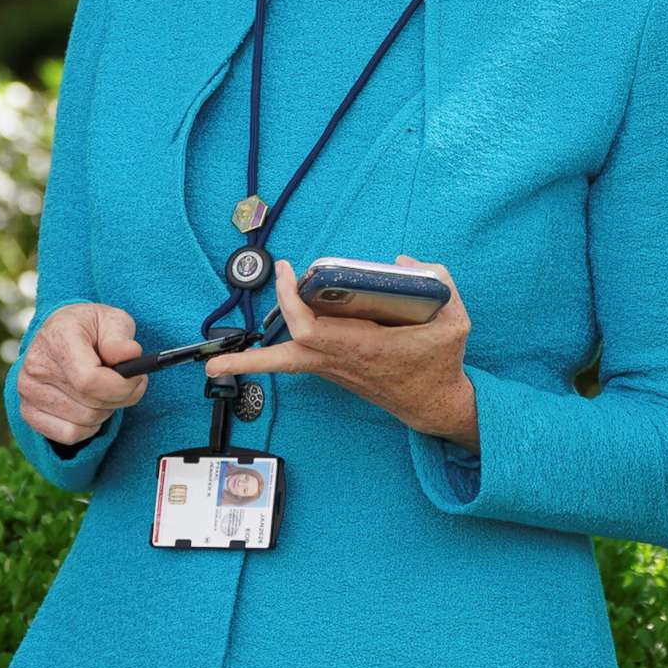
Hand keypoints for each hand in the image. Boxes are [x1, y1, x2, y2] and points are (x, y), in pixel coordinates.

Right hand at [16, 303, 149, 446]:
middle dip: (120, 397)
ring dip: (106, 411)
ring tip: (108, 390)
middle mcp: (36, 365)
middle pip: (91, 403)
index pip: (89, 380)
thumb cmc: (92, 328)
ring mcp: (28, 391)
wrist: (62, 334)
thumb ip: (121, 338)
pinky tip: (92, 406)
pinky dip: (89, 427)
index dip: (120, 386)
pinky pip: (69, 435)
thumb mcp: (113, 320)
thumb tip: (129, 354)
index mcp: (57, 338)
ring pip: (84, 421)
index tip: (138, 378)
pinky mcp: (28, 411)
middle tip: (129, 382)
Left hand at [204, 256, 477, 446]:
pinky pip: (301, 359)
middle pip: (284, 358)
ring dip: (252, 363)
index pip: (311, 328)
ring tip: (216, 363)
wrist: (436, 405)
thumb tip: (403, 262)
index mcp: (364, 347)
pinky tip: (262, 346)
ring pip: (287, 364)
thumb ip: (439, 282)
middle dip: (247, 358)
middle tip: (212, 359)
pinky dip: (281, 350)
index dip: (291, 300)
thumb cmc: (441, 364)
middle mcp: (342, 362)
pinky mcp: (337, 373)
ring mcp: (337, 371)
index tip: (288, 271)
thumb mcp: (455, 321)